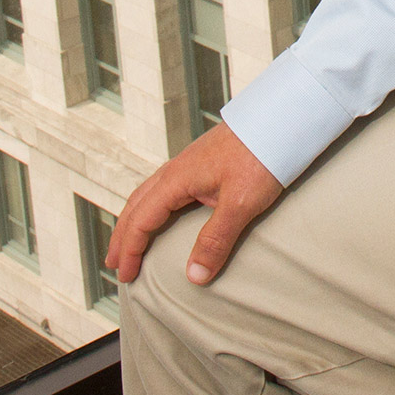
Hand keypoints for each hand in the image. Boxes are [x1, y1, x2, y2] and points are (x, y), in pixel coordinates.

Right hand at [104, 121, 284, 286]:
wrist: (281, 117)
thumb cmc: (262, 156)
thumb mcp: (239, 203)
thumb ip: (215, 240)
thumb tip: (193, 277)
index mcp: (177, 179)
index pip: (141, 220)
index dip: (130, 250)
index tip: (124, 276)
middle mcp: (176, 169)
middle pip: (137, 205)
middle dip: (122, 235)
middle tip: (113, 263)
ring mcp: (189, 163)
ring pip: (149, 194)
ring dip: (135, 219)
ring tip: (130, 240)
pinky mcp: (204, 161)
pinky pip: (165, 187)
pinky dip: (153, 205)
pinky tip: (165, 212)